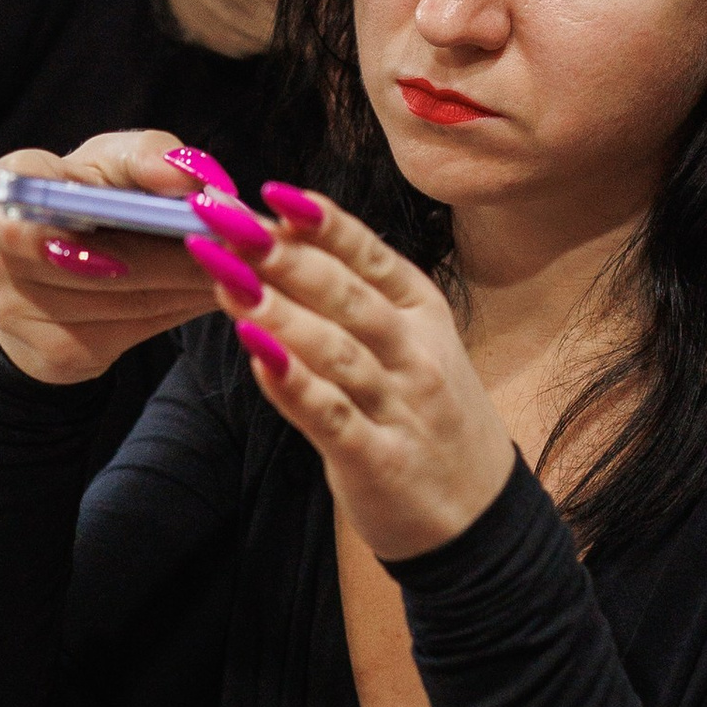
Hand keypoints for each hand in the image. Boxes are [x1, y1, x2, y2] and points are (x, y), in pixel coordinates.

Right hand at [0, 130, 219, 388]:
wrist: (36, 289)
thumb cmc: (83, 210)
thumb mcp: (107, 168)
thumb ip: (147, 158)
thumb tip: (197, 180)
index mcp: (8, 182)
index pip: (47, 182)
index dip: (111, 189)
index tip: (181, 188)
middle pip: (105, 252)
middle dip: (181, 250)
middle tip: (241, 243)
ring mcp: (14, 308)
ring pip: (125, 296)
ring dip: (190, 283)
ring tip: (240, 267)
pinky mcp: (48, 352)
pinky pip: (128, 332)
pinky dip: (177, 310)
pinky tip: (210, 294)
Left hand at [191, 185, 512, 564]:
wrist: (479, 515)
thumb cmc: (428, 415)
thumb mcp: (411, 342)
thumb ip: (355, 296)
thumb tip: (282, 236)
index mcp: (422, 311)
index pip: (369, 255)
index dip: (322, 223)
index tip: (270, 191)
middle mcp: (415, 352)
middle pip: (347, 295)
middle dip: (285, 256)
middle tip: (228, 224)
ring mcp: (400, 406)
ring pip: (337, 350)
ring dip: (280, 313)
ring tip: (227, 280)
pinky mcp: (380, 460)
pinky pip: (333, 417)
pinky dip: (295, 387)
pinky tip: (256, 358)